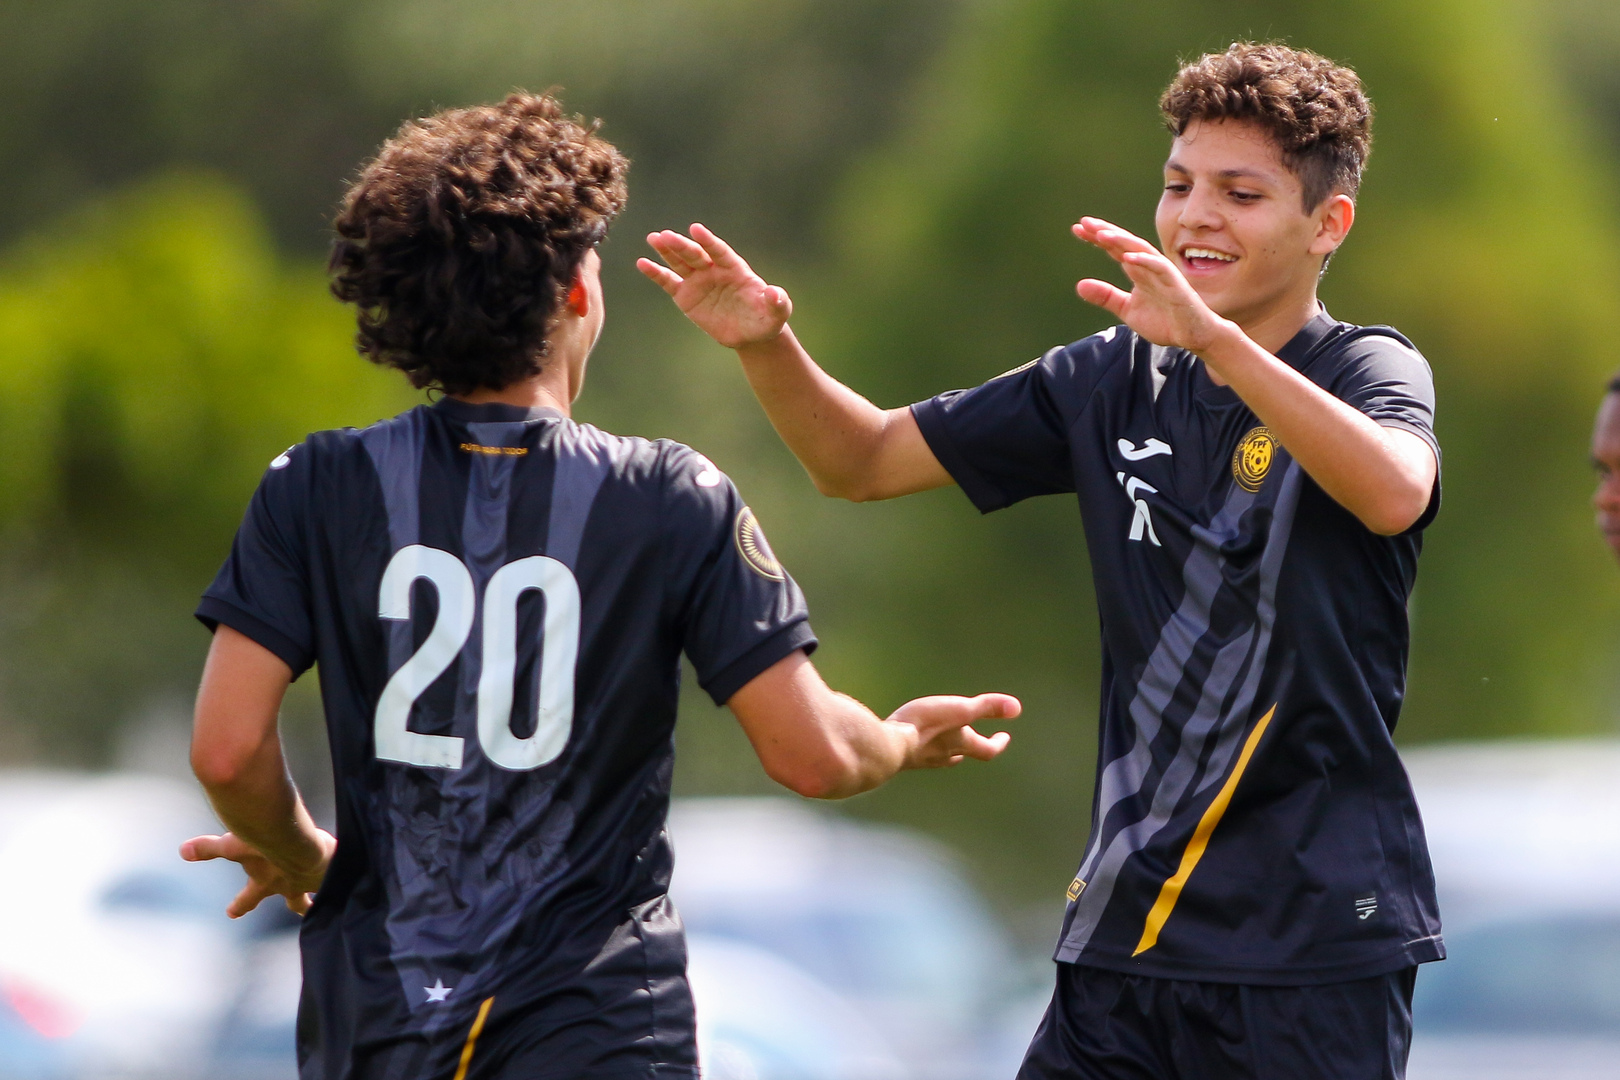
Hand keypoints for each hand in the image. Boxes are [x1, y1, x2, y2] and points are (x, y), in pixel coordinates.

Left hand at [181, 829, 335, 917]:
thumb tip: (182, 851)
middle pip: (293, 901)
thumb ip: (210, 848)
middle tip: (301, 910)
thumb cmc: (266, 848)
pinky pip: (338, 880)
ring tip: (335, 895)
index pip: (248, 898)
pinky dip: (343, 877)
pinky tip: (356, 872)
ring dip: (324, 894)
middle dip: (297, 905)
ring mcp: (311, 882)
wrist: (301, 847)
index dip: (240, 904)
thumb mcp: (234, 845)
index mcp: (265, 883)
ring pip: (320, 893)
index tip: (231, 912)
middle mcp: (289, 886)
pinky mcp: (330, 873)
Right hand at [638, 224, 792, 348]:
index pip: (719, 251)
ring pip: (680, 263)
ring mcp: (699, 281)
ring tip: (653, 238)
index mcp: (735, 269)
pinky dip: (656, 273)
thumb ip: (778, 302)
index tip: (695, 229)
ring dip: (667, 251)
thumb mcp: (778, 313)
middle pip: (696, 255)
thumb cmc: (767, 319)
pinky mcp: (686, 296)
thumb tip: (775, 293)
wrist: (751, 333)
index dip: (708, 241)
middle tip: (664, 235)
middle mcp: (714, 270)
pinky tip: (642, 263)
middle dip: (681, 245)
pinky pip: (669, 282)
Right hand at [889, 693, 1019, 769]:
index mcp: (960, 744)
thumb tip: (1017, 708)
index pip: (986, 750)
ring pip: (940, 756)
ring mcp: (921, 758)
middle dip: (971, 748)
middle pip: (962, 755)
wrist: (886, 747)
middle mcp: (942, 754)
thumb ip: (986, 707)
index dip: (997, 743)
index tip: (1004, 737)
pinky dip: (922, 746)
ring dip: (946, 749)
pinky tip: (912, 738)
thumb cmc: (925, 726)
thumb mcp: (959, 710)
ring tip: (946, 741)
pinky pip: (917, 752)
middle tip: (976, 741)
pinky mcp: (901, 755)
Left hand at [1071, 217, 1229, 353]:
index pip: (1115, 248)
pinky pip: (1159, 268)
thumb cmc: (1165, 320)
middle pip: (1125, 243)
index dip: (1097, 238)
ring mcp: (1163, 273)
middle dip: (1105, 231)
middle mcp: (1149, 267)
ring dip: (1121, 241)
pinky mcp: (1175, 284)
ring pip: (1141, 250)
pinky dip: (1144, 261)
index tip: (1077, 229)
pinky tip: (1126, 258)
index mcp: (1138, 270)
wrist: (1193, 335)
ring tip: (1101, 234)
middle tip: (1084, 222)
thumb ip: (1106, 296)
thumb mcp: (1127, 309)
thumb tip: (1079, 285)